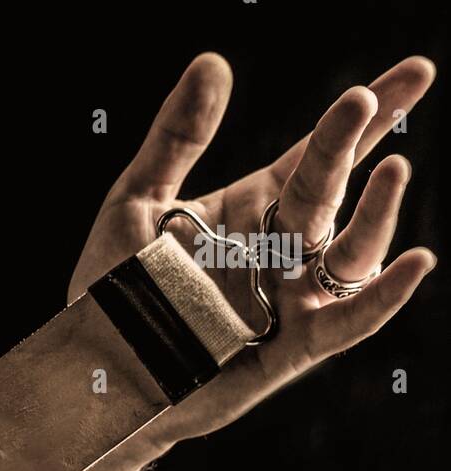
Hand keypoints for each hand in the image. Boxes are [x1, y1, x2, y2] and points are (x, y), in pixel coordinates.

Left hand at [69, 54, 437, 450]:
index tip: (415, 72)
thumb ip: (176, 137)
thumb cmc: (114, 288)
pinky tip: (413, 262)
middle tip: (367, 100)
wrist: (96, 369)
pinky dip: (381, 296)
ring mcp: (290, 299)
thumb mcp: (137, 201)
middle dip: (351, 144)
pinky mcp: (290, 349)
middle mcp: (282, 250)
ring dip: (375, 214)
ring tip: (391, 168)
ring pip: (351, 254)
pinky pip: (346, 322)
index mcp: (254, 208)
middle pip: (331, 190)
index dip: (367, 114)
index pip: (318, 154)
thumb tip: (214, 60)